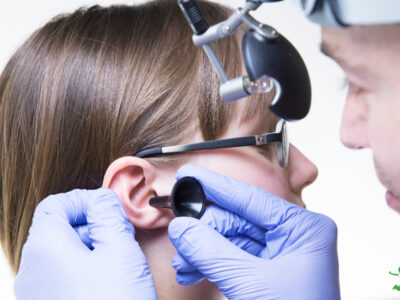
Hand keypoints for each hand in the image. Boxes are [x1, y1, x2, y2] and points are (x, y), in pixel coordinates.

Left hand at [14, 188, 156, 299]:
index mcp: (45, 248)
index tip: (110, 208)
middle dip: (92, 224)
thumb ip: (109, 214)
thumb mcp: (120, 249)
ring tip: (119, 259)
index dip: (85, 199)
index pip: (56, 205)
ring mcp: (39, 293)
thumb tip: (102, 199)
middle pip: (59, 228)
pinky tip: (110, 281)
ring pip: (64, 253)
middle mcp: (34, 269)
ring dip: (92, 247)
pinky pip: (65, 276)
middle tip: (121, 234)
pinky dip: (87, 268)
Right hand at [168, 165, 339, 299]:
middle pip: (237, 219)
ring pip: (230, 238)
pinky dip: (210, 260)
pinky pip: (232, 255)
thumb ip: (212, 251)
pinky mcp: (267, 269)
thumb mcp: (250, 284)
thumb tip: (181, 227)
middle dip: (205, 229)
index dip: (216, 186)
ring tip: (183, 261)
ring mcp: (280, 252)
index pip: (251, 198)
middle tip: (180, 234)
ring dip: (203, 248)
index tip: (190, 174)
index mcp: (304, 229)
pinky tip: (192, 268)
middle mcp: (293, 235)